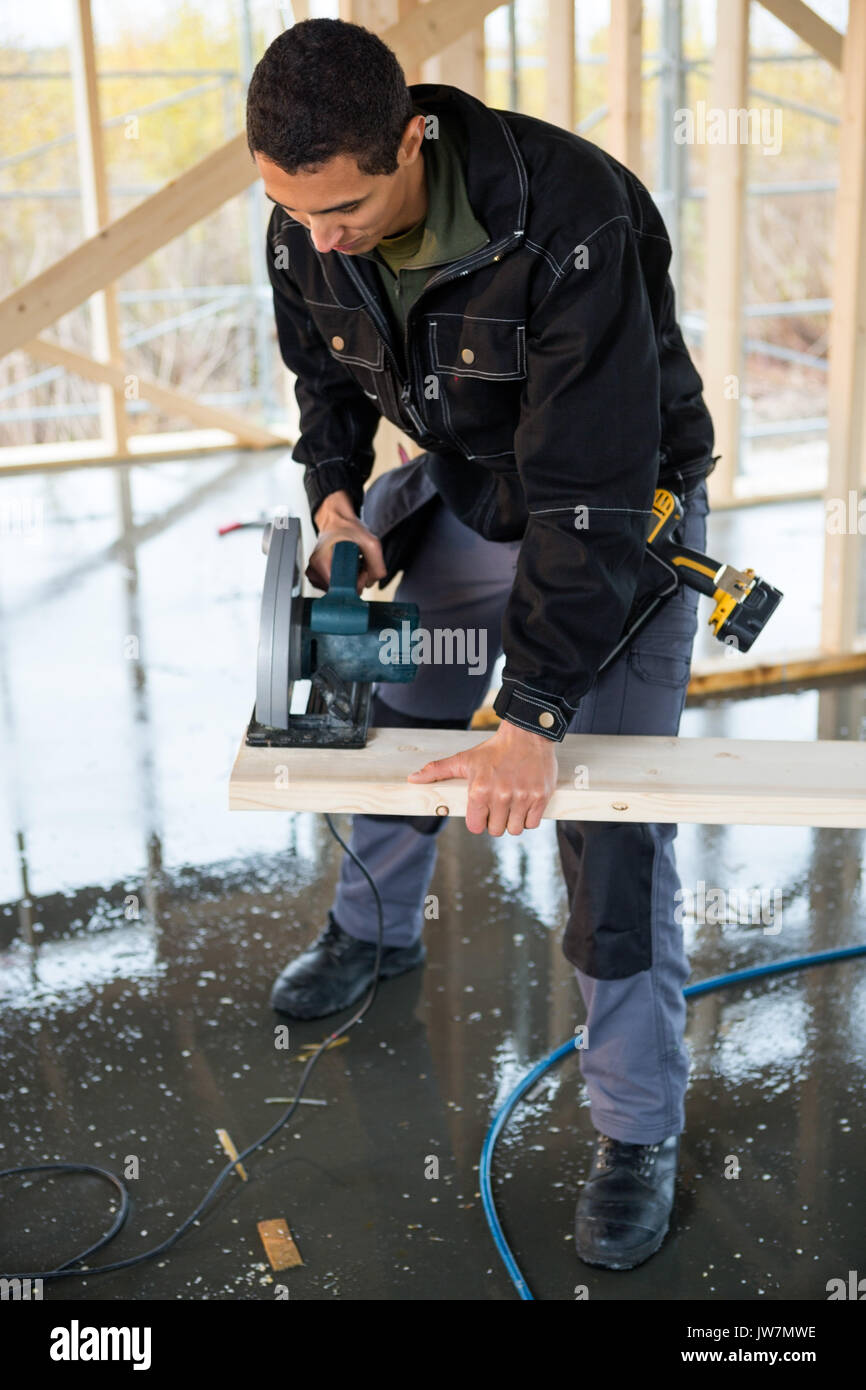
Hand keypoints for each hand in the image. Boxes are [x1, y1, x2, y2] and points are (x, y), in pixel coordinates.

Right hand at [308, 490, 385, 593]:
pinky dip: (344, 579)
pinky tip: (346, 567)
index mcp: (321, 562)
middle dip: (355, 581)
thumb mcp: (370, 542)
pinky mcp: (317, 576)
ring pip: (338, 590)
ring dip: (350, 580)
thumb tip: (371, 583)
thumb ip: (377, 566)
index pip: (340, 589)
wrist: (336, 520)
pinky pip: (334, 587)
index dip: (356, 583)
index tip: (362, 570)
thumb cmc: (347, 528)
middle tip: (358, 563)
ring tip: (352, 563)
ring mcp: (314, 574)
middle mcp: (314, 570)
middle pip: (339, 591)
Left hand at [407, 719, 557, 835]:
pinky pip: (533, 823)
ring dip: (512, 821)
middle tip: (498, 806)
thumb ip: (437, 770)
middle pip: (496, 830)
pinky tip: (524, 803)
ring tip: (511, 805)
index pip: (475, 827)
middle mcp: (501, 796)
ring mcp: (522, 797)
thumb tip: (413, 779)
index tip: (482, 810)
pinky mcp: (540, 797)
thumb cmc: (493, 750)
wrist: (526, 734)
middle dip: (495, 821)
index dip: (478, 820)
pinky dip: (528, 818)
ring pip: (515, 829)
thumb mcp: (463, 759)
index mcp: (479, 790)